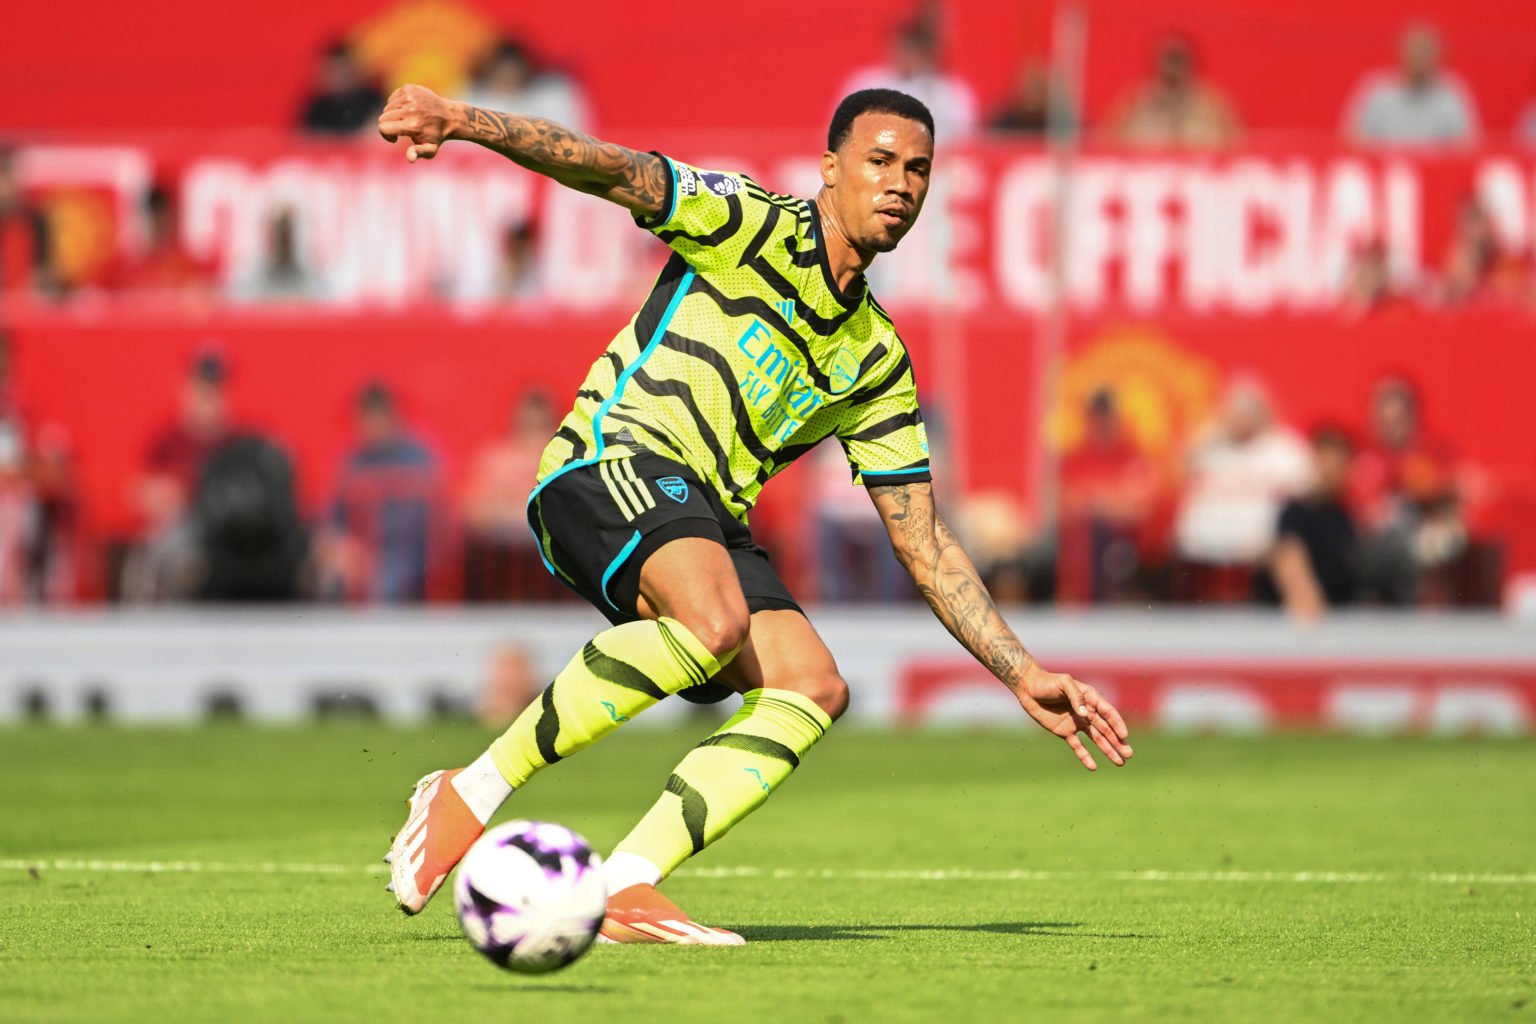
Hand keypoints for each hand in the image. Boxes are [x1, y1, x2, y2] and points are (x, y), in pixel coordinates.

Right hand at [378, 84, 460, 161]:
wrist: (450, 115)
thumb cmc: (437, 136)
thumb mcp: (431, 149)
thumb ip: (418, 153)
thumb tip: (410, 158)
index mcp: (413, 126)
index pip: (383, 128)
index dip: (386, 135)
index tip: (396, 138)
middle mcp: (411, 110)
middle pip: (383, 118)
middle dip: (389, 125)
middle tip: (401, 129)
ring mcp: (410, 97)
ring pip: (387, 108)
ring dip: (394, 115)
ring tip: (406, 119)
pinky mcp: (409, 88)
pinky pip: (392, 98)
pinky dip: (397, 105)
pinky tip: (408, 109)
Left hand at [1015, 664, 1133, 770]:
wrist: (1028, 688)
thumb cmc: (1047, 682)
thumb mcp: (1064, 683)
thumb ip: (1076, 697)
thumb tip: (1086, 714)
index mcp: (1090, 698)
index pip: (1108, 713)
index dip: (1117, 724)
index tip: (1124, 736)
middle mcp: (1087, 712)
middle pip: (1106, 729)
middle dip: (1118, 742)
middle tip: (1129, 754)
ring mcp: (1077, 723)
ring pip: (1097, 739)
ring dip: (1108, 750)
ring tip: (1120, 762)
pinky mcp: (1065, 732)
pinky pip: (1078, 746)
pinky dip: (1085, 757)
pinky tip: (1093, 767)